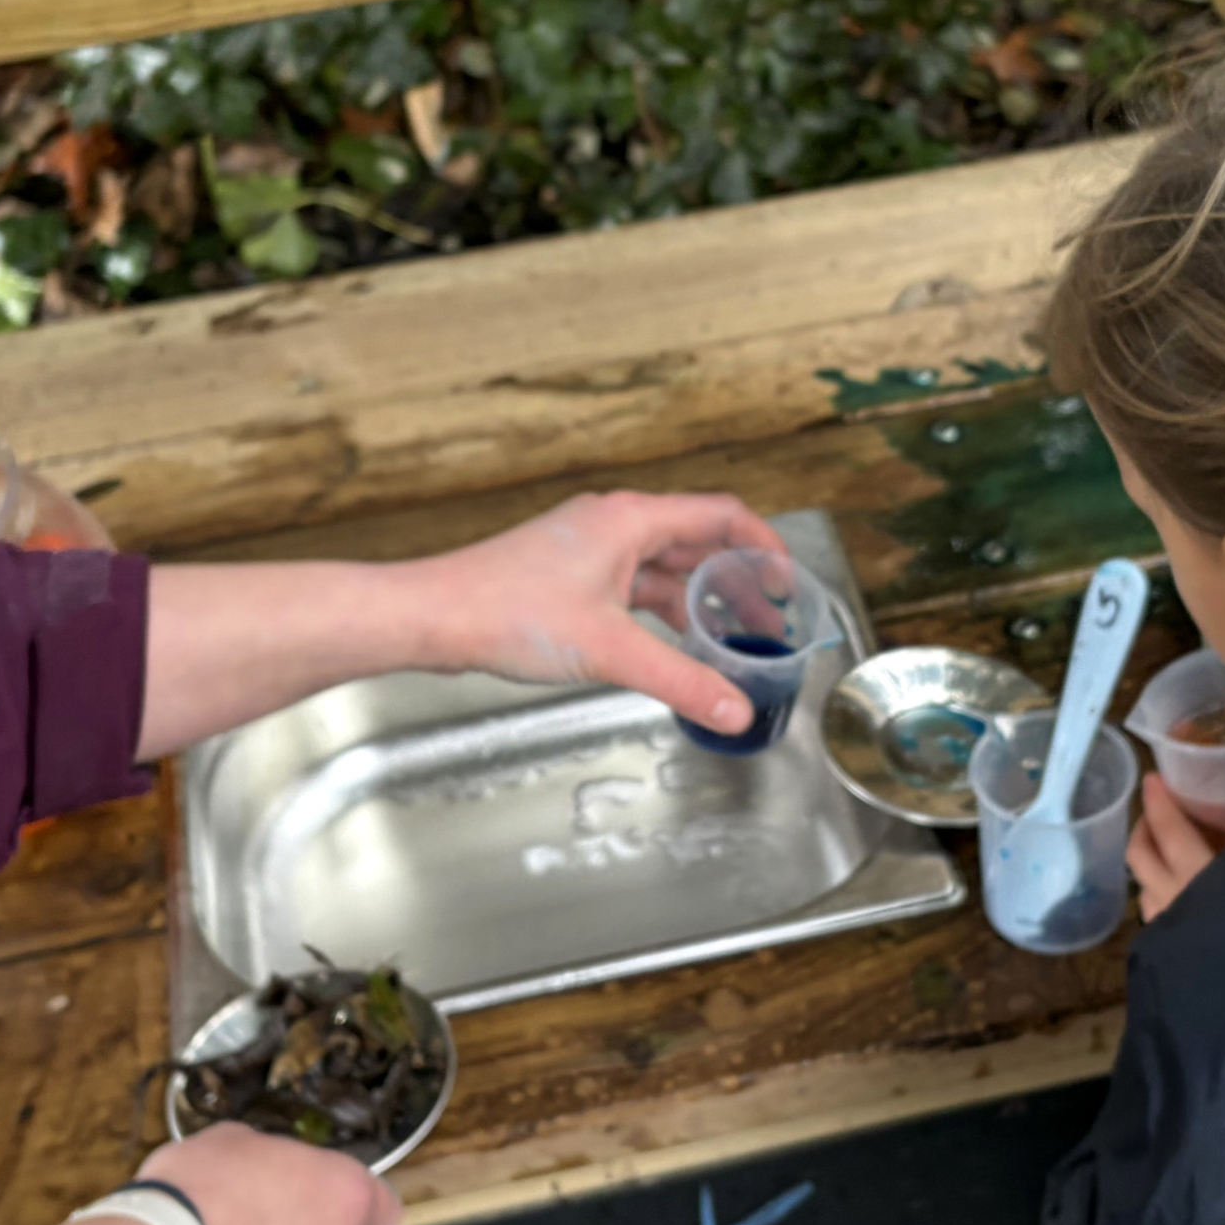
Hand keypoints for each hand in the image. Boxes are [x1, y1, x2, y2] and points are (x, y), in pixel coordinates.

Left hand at [415, 491, 788, 739]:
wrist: (434, 617)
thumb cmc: (506, 611)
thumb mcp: (609, 651)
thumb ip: (681, 680)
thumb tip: (734, 709)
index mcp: (630, 519)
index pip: (721, 516)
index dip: (764, 547)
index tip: (789, 585)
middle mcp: (613, 524)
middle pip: (696, 543)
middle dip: (738, 583)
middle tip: (770, 626)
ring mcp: (589, 549)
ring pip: (664, 569)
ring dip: (701, 602)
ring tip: (733, 642)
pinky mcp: (570, 577)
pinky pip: (635, 587)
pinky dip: (664, 613)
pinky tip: (675, 647)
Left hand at [1129, 773, 1221, 924]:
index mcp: (1194, 872)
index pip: (1167, 827)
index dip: (1158, 801)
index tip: (1152, 779)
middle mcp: (1170, 897)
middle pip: (1140, 853)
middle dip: (1144, 828)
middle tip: (1156, 813)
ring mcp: (1165, 926)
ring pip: (1144, 886)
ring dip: (1150, 865)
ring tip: (1166, 854)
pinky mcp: (1166, 950)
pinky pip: (1155, 915)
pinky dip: (1160, 896)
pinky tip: (1177, 897)